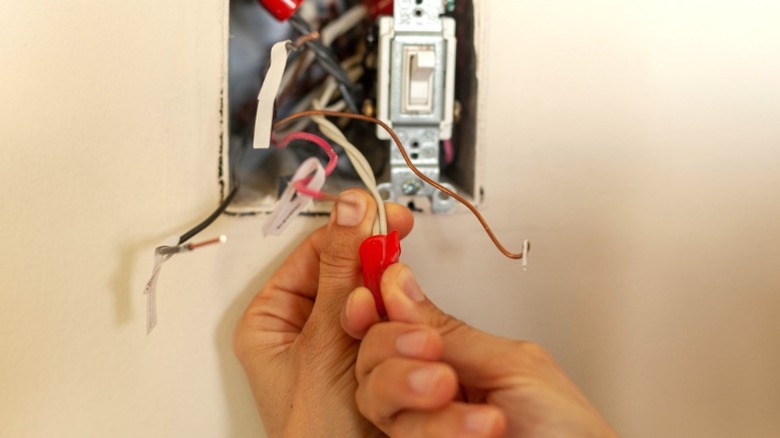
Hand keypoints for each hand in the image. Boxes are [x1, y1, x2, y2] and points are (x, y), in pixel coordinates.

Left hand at [233, 189, 412, 436]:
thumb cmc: (316, 434)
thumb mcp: (323, 343)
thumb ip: (339, 274)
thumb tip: (349, 210)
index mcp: (274, 318)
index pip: (313, 252)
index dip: (349, 228)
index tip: (382, 213)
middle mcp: (304, 328)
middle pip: (343, 271)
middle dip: (375, 264)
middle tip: (400, 242)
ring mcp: (340, 343)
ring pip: (371, 296)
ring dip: (392, 293)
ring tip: (402, 301)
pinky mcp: (371, 358)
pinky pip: (389, 322)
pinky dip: (404, 317)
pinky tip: (413, 317)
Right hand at [343, 264, 616, 437]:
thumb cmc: (571, 436)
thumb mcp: (513, 366)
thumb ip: (451, 332)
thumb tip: (398, 286)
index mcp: (453, 358)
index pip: (390, 326)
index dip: (369, 309)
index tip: (367, 300)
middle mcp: (428, 393)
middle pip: (371, 363)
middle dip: (392, 350)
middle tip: (430, 349)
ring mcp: (425, 429)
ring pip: (377, 404)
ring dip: (423, 399)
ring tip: (482, 414)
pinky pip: (395, 436)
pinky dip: (441, 431)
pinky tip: (479, 431)